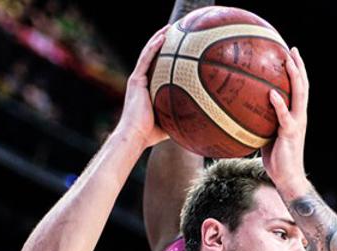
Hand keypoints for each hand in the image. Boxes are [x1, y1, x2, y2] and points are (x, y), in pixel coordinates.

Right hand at [116, 26, 170, 147]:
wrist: (136, 135)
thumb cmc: (150, 134)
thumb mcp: (170, 122)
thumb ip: (180, 117)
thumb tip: (200, 121)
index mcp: (148, 89)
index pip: (157, 68)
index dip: (166, 57)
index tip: (178, 49)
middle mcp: (141, 81)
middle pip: (152, 57)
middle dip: (163, 43)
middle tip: (175, 33)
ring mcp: (137, 79)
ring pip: (148, 54)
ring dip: (158, 39)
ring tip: (170, 28)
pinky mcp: (136, 80)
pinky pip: (146, 59)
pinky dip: (153, 47)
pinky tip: (163, 37)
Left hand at [261, 47, 308, 195]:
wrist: (287, 178)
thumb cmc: (276, 159)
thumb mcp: (266, 135)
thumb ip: (261, 121)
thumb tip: (241, 110)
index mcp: (296, 115)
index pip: (300, 89)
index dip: (297, 71)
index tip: (290, 54)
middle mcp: (300, 116)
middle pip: (303, 86)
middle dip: (299, 66)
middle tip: (292, 50)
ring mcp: (297, 124)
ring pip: (300, 95)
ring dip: (295, 77)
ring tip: (287, 62)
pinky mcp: (290, 134)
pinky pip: (284, 116)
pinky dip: (279, 104)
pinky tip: (272, 94)